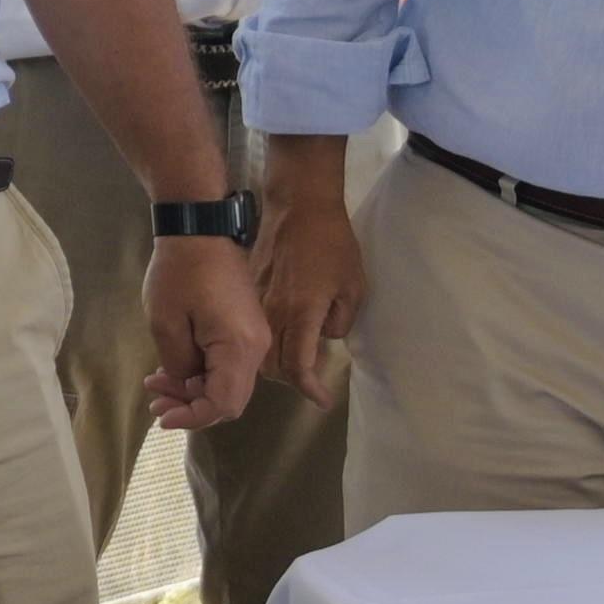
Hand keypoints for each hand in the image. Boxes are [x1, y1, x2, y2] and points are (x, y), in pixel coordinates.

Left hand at [144, 236, 269, 432]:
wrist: (199, 229)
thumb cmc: (179, 272)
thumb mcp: (166, 324)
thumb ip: (179, 365)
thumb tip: (188, 385)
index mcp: (240, 347)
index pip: (223, 403)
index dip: (193, 418)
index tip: (162, 416)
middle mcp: (257, 347)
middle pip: (230, 399)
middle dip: (191, 405)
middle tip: (155, 400)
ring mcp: (255, 337)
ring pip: (228, 383)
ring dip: (193, 389)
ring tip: (156, 383)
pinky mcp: (247, 329)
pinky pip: (228, 364)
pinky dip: (202, 373)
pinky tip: (172, 368)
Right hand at [256, 188, 364, 408]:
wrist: (298, 204)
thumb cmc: (332, 242)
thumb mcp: (353, 284)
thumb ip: (341, 319)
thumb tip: (325, 334)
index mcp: (301, 313)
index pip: (297, 366)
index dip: (309, 389)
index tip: (321, 398)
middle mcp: (274, 312)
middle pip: (271, 364)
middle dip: (289, 378)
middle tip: (308, 378)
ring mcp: (258, 299)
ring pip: (257, 346)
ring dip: (274, 360)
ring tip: (293, 358)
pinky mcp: (250, 287)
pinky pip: (253, 324)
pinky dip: (263, 338)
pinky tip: (278, 332)